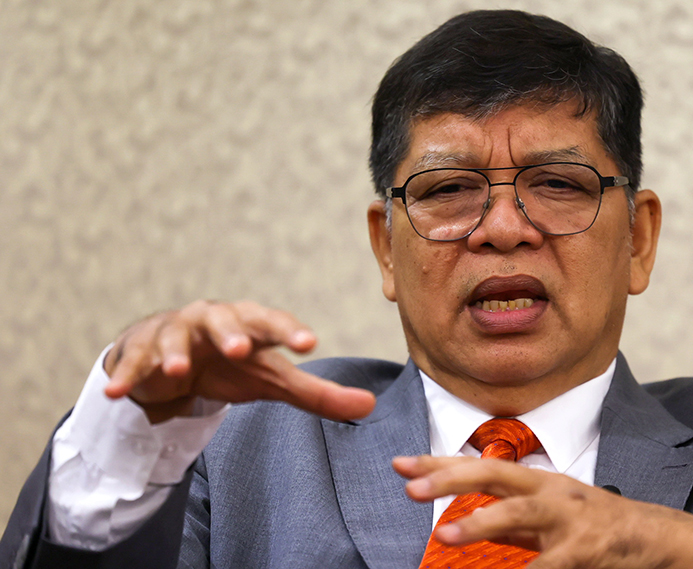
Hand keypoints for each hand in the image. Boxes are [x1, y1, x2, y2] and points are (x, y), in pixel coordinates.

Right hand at [102, 300, 375, 422]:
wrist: (174, 359)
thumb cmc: (233, 364)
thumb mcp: (273, 380)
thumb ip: (317, 393)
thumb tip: (369, 406)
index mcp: (250, 324)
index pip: (273, 324)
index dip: (289, 331)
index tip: (309, 343)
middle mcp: (213, 320)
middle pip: (224, 319)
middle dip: (231, 331)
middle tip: (241, 347)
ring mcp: (175, 331)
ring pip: (176, 334)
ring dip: (176, 351)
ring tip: (177, 369)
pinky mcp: (141, 350)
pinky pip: (133, 361)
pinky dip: (126, 374)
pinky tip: (114, 392)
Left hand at [394, 456, 692, 568]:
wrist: (656, 538)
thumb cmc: (595, 526)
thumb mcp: (548, 515)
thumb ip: (508, 518)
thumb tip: (457, 519)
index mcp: (537, 481)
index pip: (479, 467)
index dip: (439, 464)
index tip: (400, 464)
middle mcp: (548, 491)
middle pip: (493, 475)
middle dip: (449, 479)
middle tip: (410, 489)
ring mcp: (567, 519)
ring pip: (517, 514)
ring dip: (478, 523)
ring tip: (443, 533)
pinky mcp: (585, 550)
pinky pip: (548, 565)